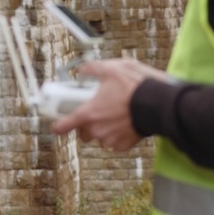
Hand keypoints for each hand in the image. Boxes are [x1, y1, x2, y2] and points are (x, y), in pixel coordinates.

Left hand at [50, 58, 165, 151]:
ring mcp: (110, 139)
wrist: (157, 104)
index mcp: (89, 113)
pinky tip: (125, 123)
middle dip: (87, 125)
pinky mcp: (124, 145)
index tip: (56, 125)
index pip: (64, 126)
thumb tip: (83, 70)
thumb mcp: (111, 69)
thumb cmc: (134, 86)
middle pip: (83, 133)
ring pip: (100, 138)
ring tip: (115, 115)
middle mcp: (97, 129)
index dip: (58, 125)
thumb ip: (93, 69)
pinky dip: (118, 135)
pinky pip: (115, 143)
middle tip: (96, 113)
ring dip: (104, 130)